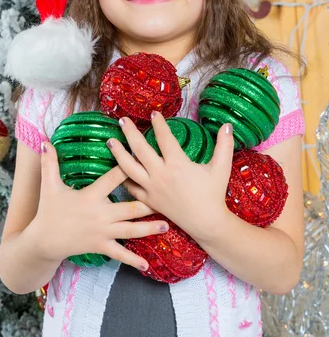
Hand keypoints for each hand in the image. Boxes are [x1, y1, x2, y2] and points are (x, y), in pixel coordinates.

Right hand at [31, 141, 169, 270]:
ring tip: (166, 226)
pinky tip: (147, 265)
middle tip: (167, 198)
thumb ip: (49, 163)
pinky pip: (120, 254)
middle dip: (148, 204)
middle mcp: (100, 215)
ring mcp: (102, 233)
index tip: (141, 158)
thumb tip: (44, 142)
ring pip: (130, 231)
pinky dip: (133, 261)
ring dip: (149, 229)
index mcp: (91, 196)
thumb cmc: (49, 211)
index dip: (126, 167)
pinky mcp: (101, 246)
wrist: (44, 241)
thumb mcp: (49, 186)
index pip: (112, 179)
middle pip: (129, 208)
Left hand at [106, 112, 234, 241]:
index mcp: (177, 164)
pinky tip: (117, 168)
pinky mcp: (149, 200)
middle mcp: (161, 175)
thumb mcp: (222, 168)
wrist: (206, 223)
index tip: (153, 113)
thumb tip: (228, 124)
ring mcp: (152, 188)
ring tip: (110, 141)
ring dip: (118, 153)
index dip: (159, 124)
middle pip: (140, 149)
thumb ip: (224, 145)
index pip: (164, 138)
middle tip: (122, 120)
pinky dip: (122, 177)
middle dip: (130, 132)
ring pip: (129, 168)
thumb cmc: (214, 194)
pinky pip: (131, 188)